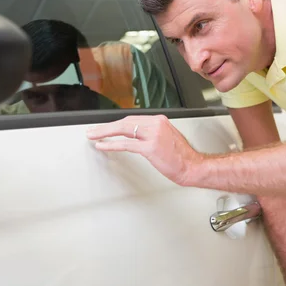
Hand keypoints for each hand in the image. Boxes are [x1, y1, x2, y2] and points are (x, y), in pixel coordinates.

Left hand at [86, 115, 202, 185]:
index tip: (105, 128)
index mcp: (159, 120)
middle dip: (106, 127)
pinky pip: (126, 144)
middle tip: (93, 131)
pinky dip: (112, 144)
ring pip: (123, 130)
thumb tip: (134, 135)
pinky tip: (103, 145)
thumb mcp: (167, 138)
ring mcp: (153, 135)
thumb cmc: (181, 157)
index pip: (132, 119)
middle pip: (125, 122)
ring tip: (93, 136)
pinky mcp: (150, 147)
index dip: (116, 124)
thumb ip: (151, 134)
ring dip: (105, 133)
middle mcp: (156, 124)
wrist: (192, 167)